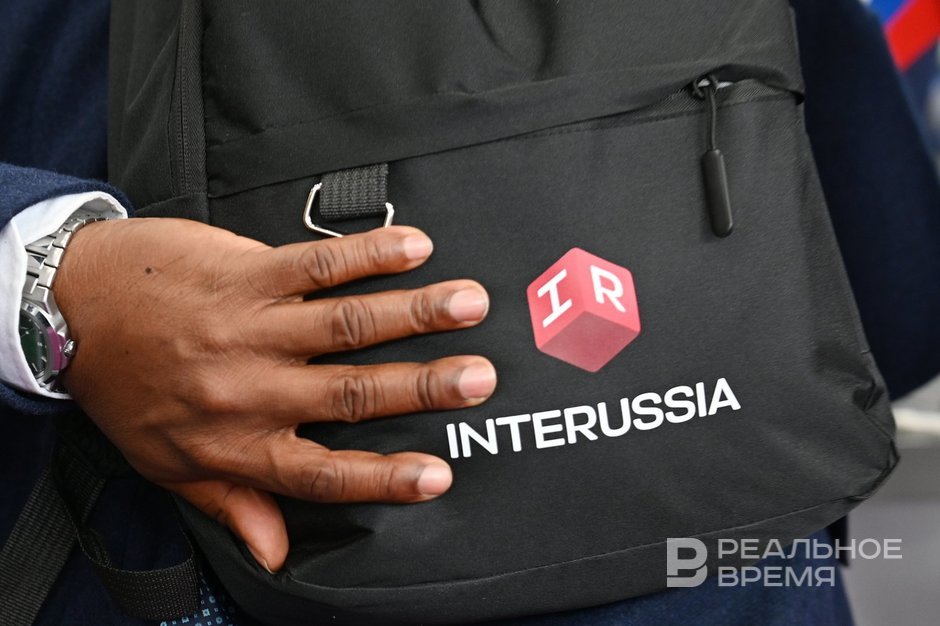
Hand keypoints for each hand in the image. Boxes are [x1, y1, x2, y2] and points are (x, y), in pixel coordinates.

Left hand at [54, 218, 493, 571]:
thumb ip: (232, 504)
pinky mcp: (245, 272)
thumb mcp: (168, 464)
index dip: (384, 478)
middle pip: (350, 395)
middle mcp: (250, 388)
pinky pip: (315, 265)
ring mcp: (251, 326)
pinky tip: (412, 248)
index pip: (322, 473)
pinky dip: (367, 257)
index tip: (439, 476)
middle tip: (479, 381)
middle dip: (423, 388)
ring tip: (469, 305)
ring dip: (413, 314)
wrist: (70, 306)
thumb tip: (276, 556)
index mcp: (238, 442)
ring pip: (345, 325)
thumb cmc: (125, 386)